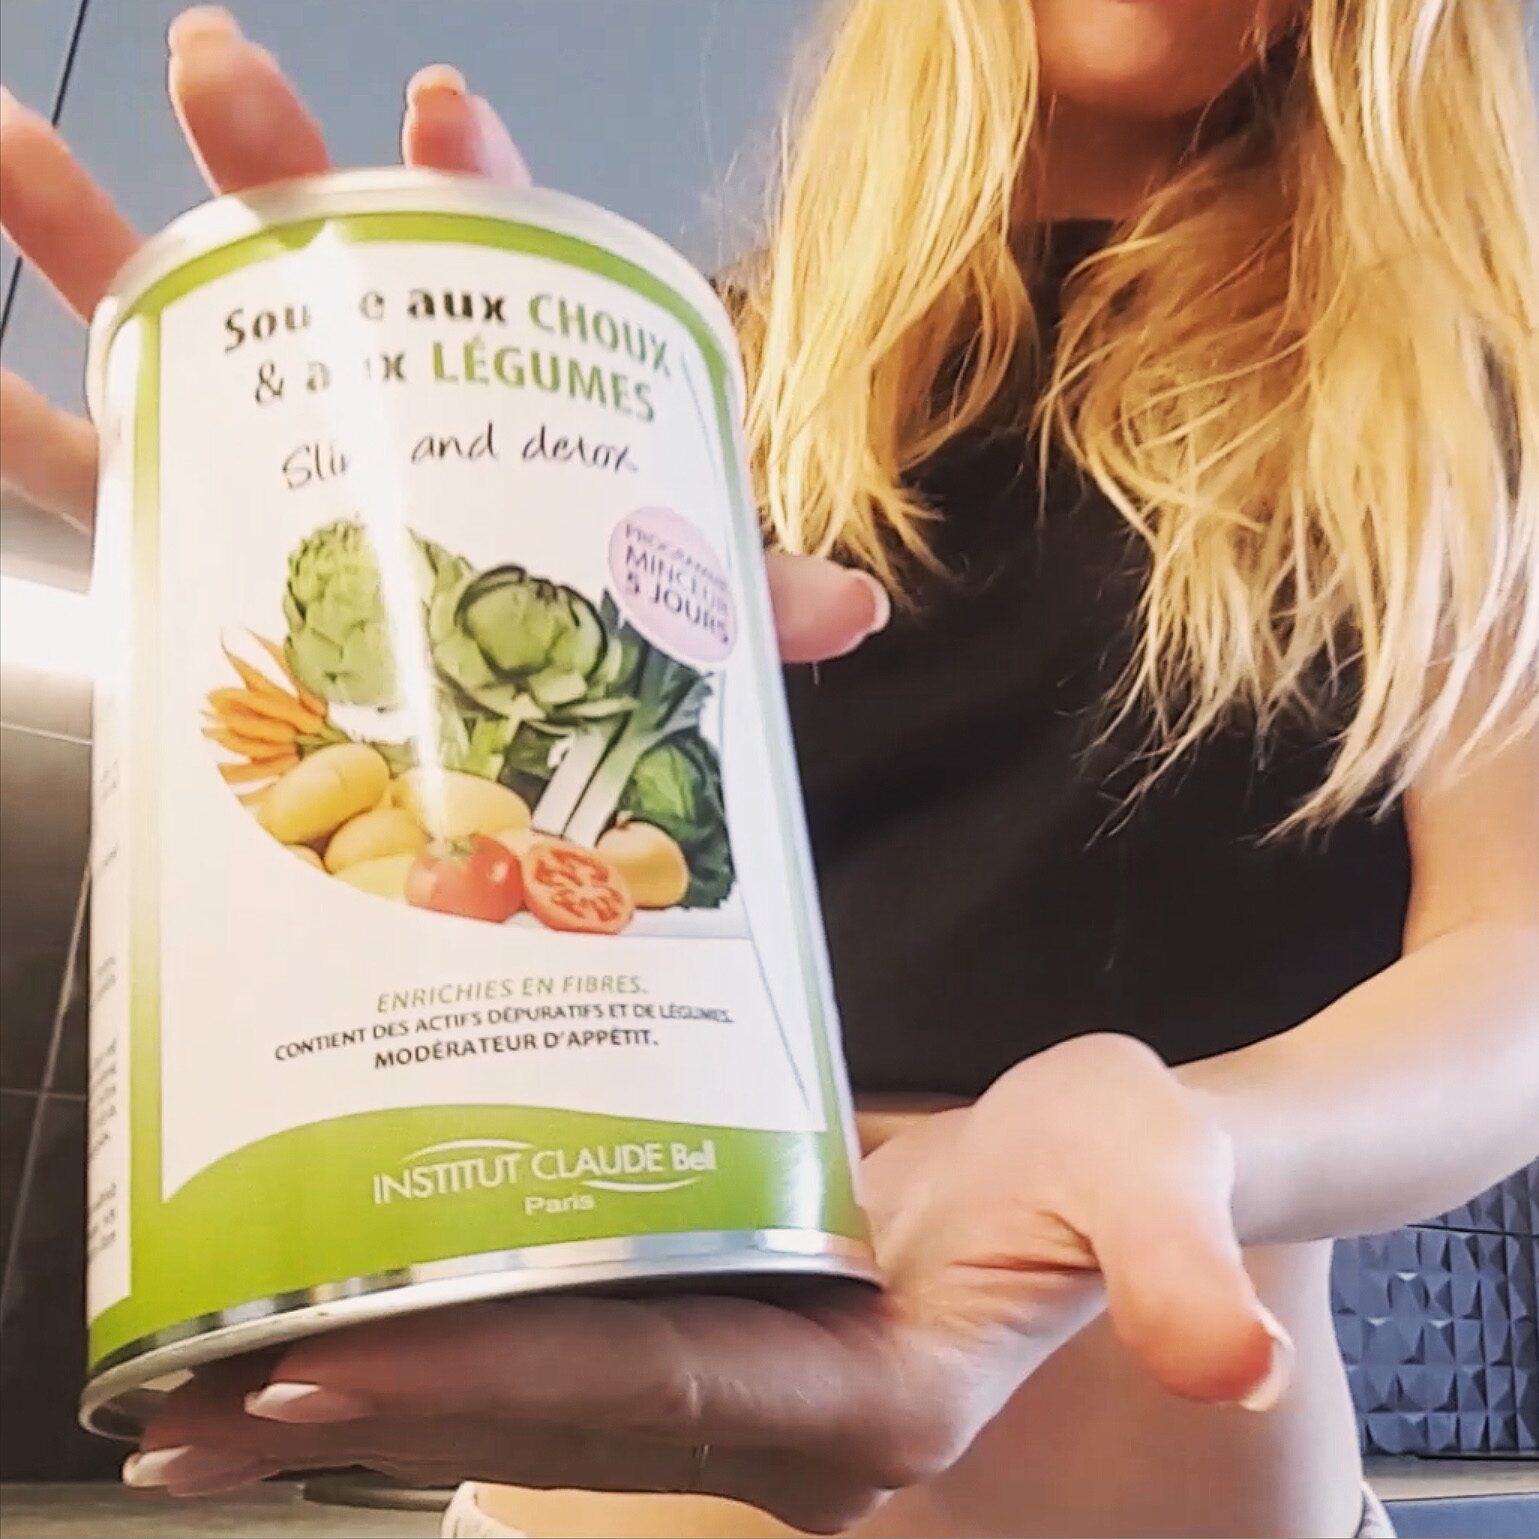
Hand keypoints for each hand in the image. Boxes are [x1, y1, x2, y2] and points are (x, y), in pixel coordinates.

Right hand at [0, 6, 886, 663]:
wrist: (482, 721)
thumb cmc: (580, 620)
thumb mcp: (668, 612)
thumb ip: (741, 600)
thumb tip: (858, 606)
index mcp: (491, 373)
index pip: (487, 250)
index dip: (470, 180)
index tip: (440, 114)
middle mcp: (377, 384)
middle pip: (317, 251)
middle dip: (272, 157)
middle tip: (217, 69)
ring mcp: (274, 443)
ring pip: (176, 322)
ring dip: (92, 229)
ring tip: (4, 142)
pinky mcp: (193, 520)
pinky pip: (96, 467)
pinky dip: (26, 419)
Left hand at [126, 1036, 1291, 1532]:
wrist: (1105, 1173)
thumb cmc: (1125, 1170)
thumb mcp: (1159, 1184)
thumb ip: (1174, 1258)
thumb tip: (1230, 1346)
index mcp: (858, 1398)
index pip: (638, 1387)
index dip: (479, 1372)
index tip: (311, 1356)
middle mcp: (770, 1411)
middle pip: (541, 1407)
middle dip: (363, 1401)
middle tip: (175, 1391)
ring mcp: (728, 1377)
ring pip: (522, 1390)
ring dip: (368, 1391)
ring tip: (192, 1385)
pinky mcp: (708, 1323)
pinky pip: (548, 1342)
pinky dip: (438, 1340)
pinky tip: (334, 1316)